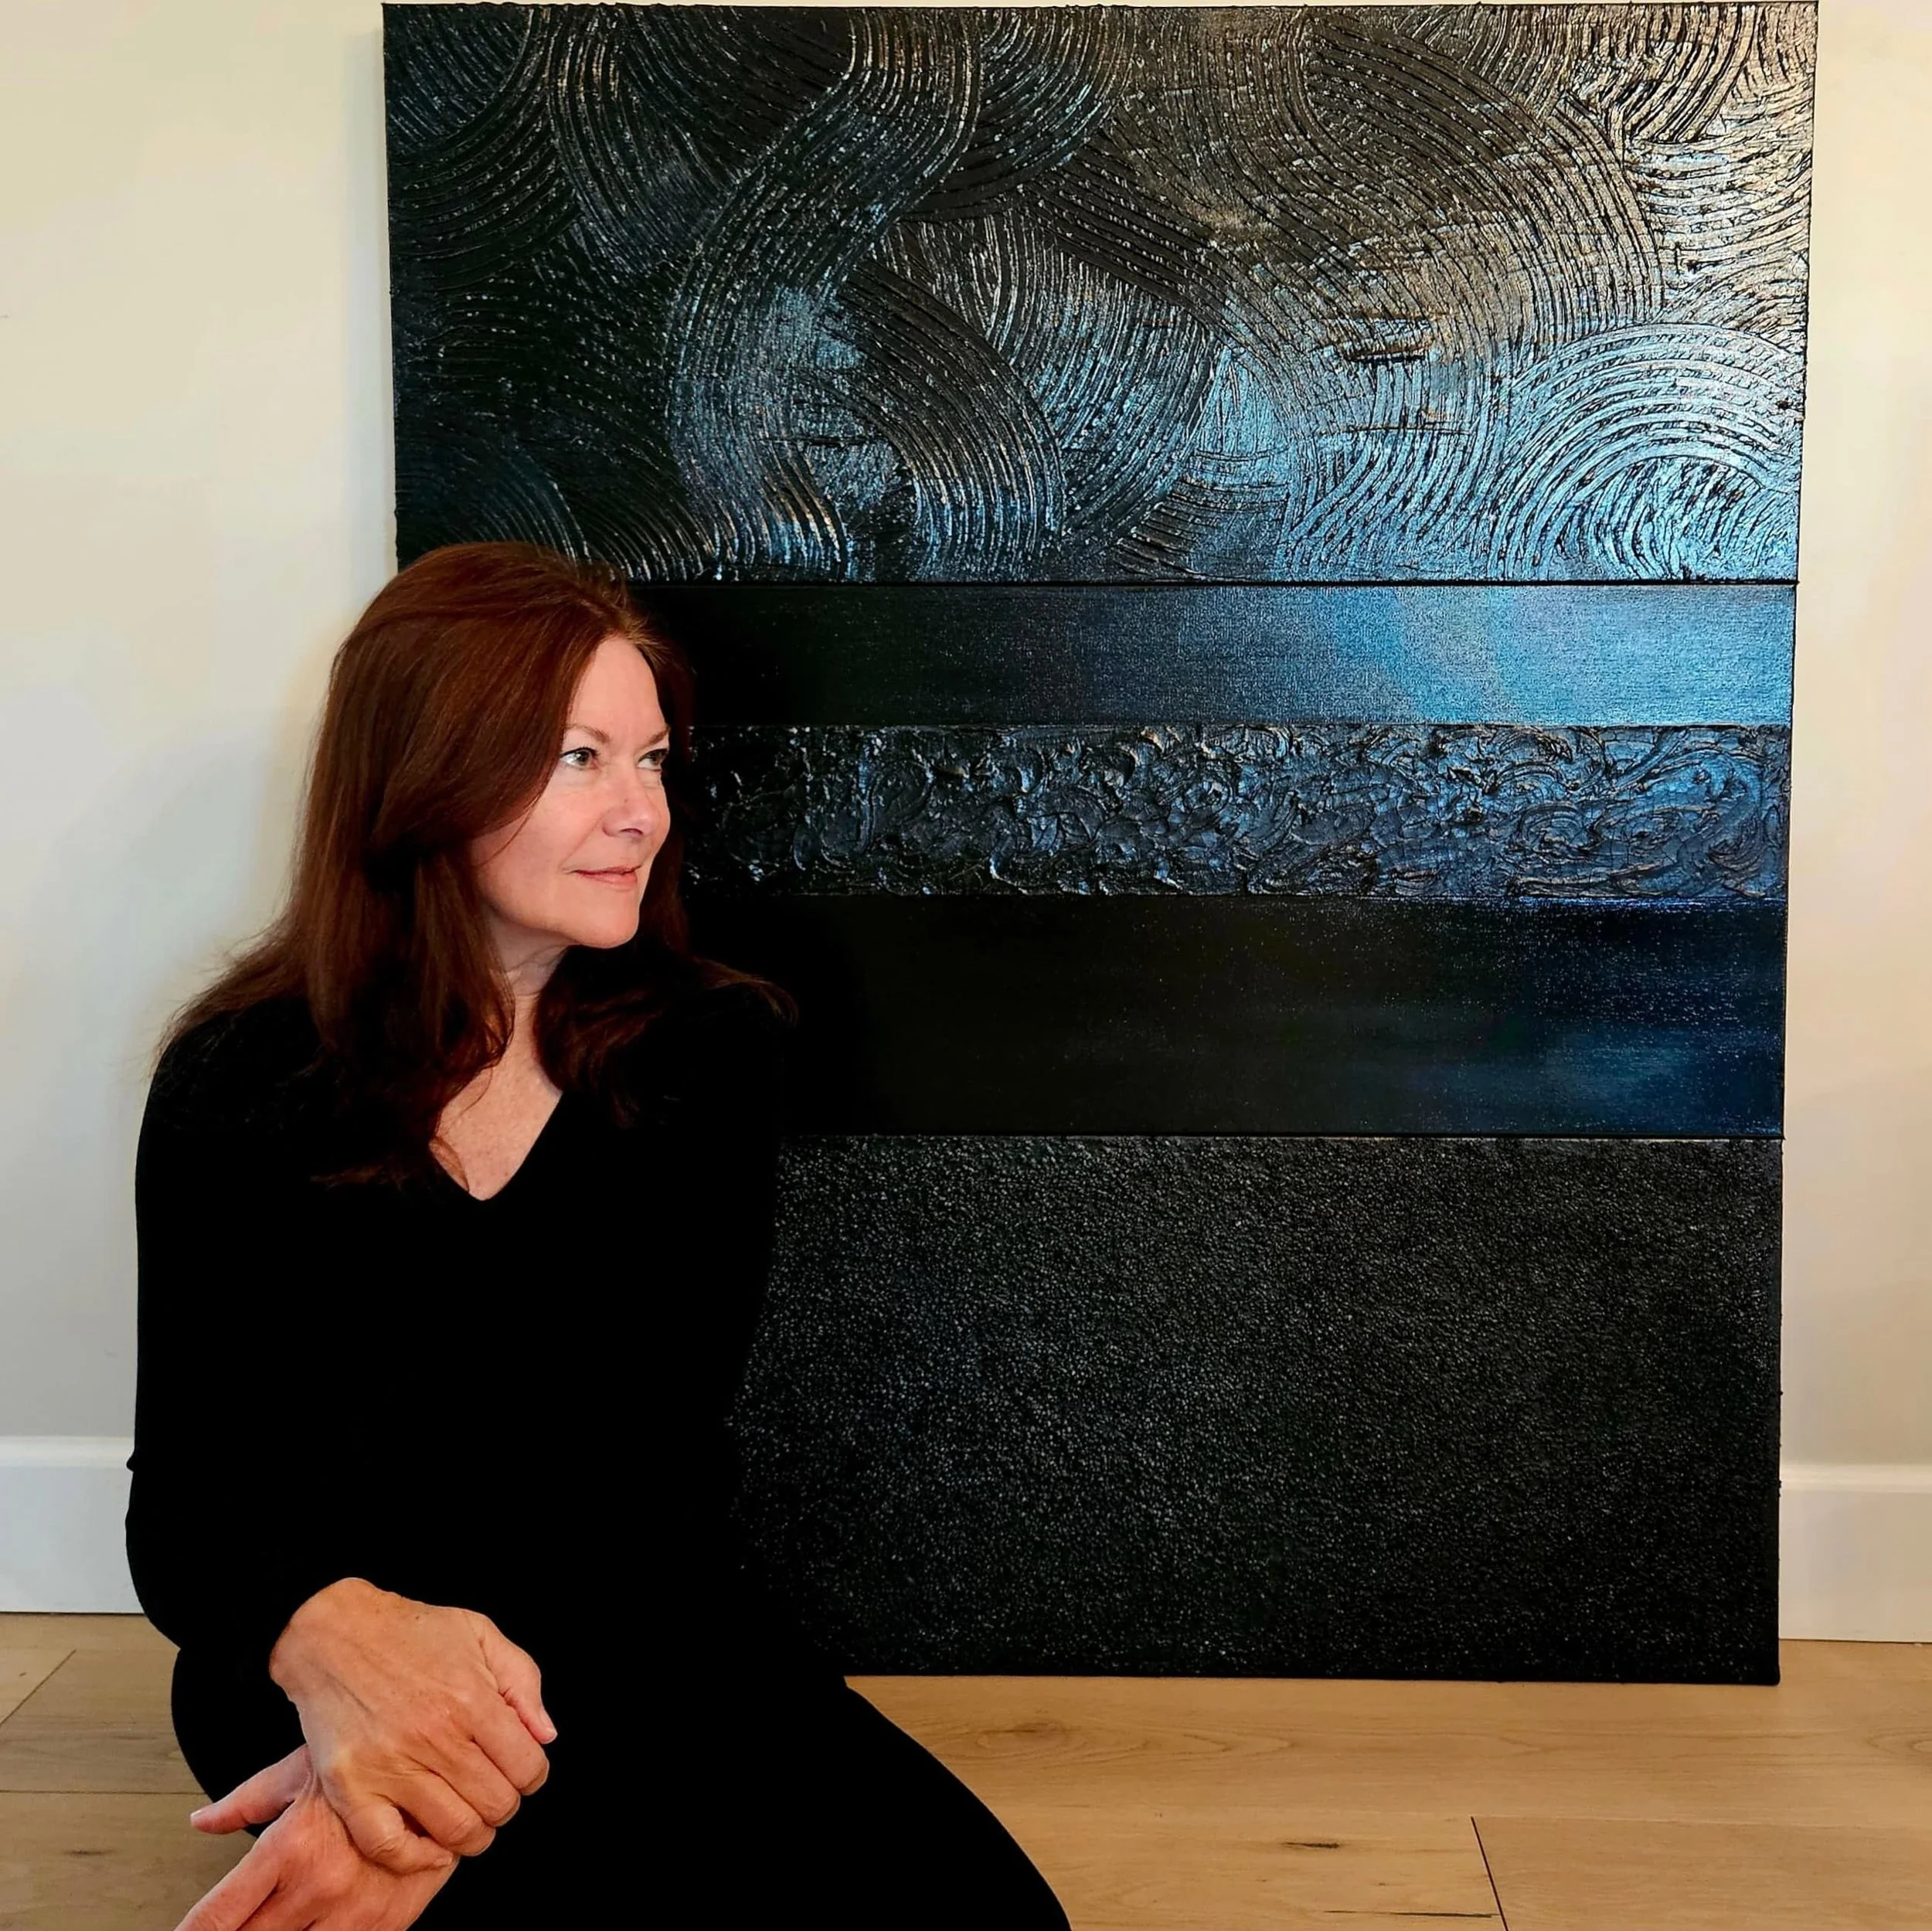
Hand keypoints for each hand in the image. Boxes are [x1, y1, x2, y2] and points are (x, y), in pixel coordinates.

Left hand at [177, 1747, 456, 1930]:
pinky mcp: (385, 1928)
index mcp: (288, 1848)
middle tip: (233, 1927)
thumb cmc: (375, 1765)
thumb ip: (246, 1801)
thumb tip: (200, 1821)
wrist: (453, 1776)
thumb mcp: (304, 1771)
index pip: (216, 1917)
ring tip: (278, 1922)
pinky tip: (313, 1929)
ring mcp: (352, 1914)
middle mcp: (316, 1887)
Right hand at [268, 1578, 555, 1873]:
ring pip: (454, 1832)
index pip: (527, 1769)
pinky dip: (416, 1857)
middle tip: (491, 1789)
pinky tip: (431, 1845)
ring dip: (471, 1833)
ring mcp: (389, 1766)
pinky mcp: (350, 1787)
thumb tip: (546, 1735)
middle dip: (504, 1804)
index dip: (532, 1775)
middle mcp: (433, 1737)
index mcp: (471, 1700)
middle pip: (496, 1806)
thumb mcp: (481, 1634)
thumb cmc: (411, 1633)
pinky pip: (389, 1846)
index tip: (518, 1768)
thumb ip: (523, 1682)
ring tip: (467, 1813)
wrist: (334, 1633)